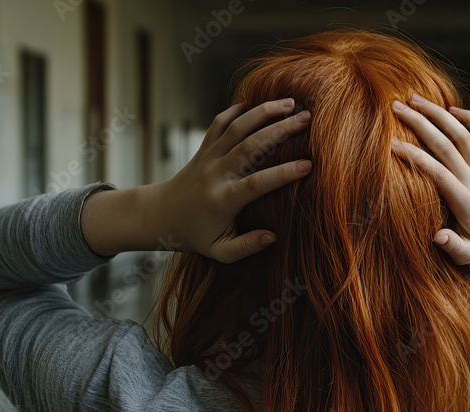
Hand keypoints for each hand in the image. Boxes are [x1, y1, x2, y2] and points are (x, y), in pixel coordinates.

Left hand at [140, 98, 311, 262]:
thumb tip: (272, 237)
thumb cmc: (196, 235)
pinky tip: (260, 101)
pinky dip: (239, 109)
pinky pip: (220, 122)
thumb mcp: (220, 251)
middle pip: (250, 146)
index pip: (257, 183)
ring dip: (264, 111)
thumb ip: (246, 247)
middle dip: (279, 130)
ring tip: (290, 102)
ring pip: (236, 127)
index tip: (308, 165)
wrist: (161, 214)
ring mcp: (208, 156)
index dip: (283, 174)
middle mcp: (215, 173)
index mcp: (222, 200)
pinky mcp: (204, 147)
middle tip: (307, 118)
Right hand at [390, 94, 469, 266]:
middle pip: (446, 144)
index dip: (414, 157)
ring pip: (461, 133)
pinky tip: (448, 108)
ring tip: (413, 98)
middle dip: (420, 124)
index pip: (437, 173)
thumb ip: (453, 247)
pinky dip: (468, 117)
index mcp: (464, 201)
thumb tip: (437, 237)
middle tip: (395, 107)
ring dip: (438, 113)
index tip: (391, 145)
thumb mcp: (468, 255)